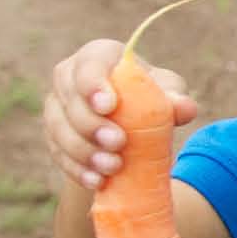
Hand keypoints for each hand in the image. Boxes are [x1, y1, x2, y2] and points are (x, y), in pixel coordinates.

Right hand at [44, 41, 196, 191]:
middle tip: (118, 143)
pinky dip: (77, 169)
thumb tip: (184, 108)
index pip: (89, 65)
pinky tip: (97, 181)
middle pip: (70, 100)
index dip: (94, 84)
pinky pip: (58, 154)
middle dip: (91, 124)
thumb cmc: (150, 95)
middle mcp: (69, 77)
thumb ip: (175, 97)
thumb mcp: (167, 91)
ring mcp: (56, 107)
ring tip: (112, 166)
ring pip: (58, 129)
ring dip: (84, 151)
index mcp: (98, 56)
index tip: (108, 106)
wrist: (131, 120)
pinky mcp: (52, 136)